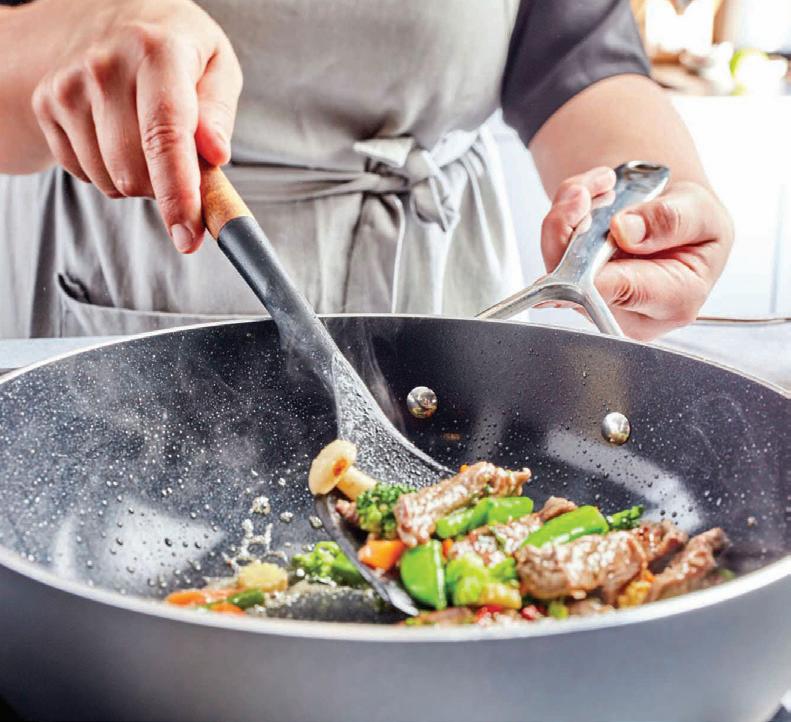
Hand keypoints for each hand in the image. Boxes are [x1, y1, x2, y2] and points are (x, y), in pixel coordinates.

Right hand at [30, 0, 242, 252]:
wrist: (107, 15)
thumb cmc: (175, 47)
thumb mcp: (215, 64)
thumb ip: (219, 112)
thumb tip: (215, 154)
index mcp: (157, 51)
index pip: (166, 136)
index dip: (178, 195)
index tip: (188, 236)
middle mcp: (105, 66)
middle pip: (136, 173)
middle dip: (167, 189)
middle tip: (182, 165)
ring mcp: (69, 86)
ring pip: (111, 181)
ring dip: (140, 181)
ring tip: (148, 139)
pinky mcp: (47, 105)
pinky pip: (86, 174)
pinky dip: (111, 171)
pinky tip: (119, 136)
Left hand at [540, 167, 733, 340]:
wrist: (677, 223)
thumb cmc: (694, 228)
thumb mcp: (702, 213)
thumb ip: (670, 220)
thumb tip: (626, 230)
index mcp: (675, 302)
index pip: (621, 291)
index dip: (597, 259)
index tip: (602, 220)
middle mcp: (630, 312)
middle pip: (577, 282)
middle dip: (573, 227)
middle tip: (585, 191)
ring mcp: (598, 301)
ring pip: (556, 265)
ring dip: (564, 218)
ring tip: (589, 187)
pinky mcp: (575, 287)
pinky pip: (552, 253)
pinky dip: (562, 218)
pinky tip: (584, 196)